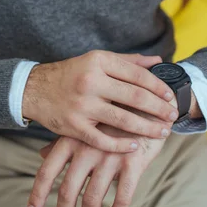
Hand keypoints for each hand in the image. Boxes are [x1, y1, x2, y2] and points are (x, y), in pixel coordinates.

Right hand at [23, 50, 179, 152]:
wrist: (34, 89)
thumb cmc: (72, 73)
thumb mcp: (97, 60)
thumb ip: (128, 61)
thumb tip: (157, 62)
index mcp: (99, 62)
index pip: (136, 75)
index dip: (157, 86)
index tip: (170, 96)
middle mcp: (91, 81)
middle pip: (134, 97)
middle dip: (158, 108)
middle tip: (172, 116)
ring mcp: (82, 105)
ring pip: (123, 120)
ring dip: (146, 128)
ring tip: (162, 132)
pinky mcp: (74, 126)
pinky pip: (102, 140)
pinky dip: (120, 145)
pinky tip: (134, 146)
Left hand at [27, 102, 176, 206]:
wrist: (147, 102)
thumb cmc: (112, 115)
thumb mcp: (85, 123)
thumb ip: (63, 141)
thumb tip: (41, 155)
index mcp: (73, 138)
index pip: (49, 169)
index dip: (38, 192)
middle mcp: (88, 147)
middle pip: (69, 190)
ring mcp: (110, 155)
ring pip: (93, 198)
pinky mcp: (132, 162)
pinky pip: (122, 197)